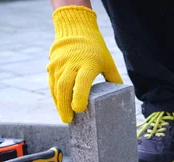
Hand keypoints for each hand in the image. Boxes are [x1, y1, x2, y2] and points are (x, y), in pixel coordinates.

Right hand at [47, 6, 122, 122]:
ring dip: (59, 103)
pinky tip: (59, 106)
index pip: (82, 81)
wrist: (76, 29)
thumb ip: (114, 79)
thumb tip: (122, 98)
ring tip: (64, 117)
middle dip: (65, 105)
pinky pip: (51, 83)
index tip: (79, 109)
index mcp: (89, 63)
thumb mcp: (108, 62)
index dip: (80, 96)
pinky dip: (55, 96)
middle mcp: (72, 63)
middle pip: (65, 87)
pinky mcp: (52, 65)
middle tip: (68, 120)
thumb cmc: (96, 49)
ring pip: (56, 87)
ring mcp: (60, 64)